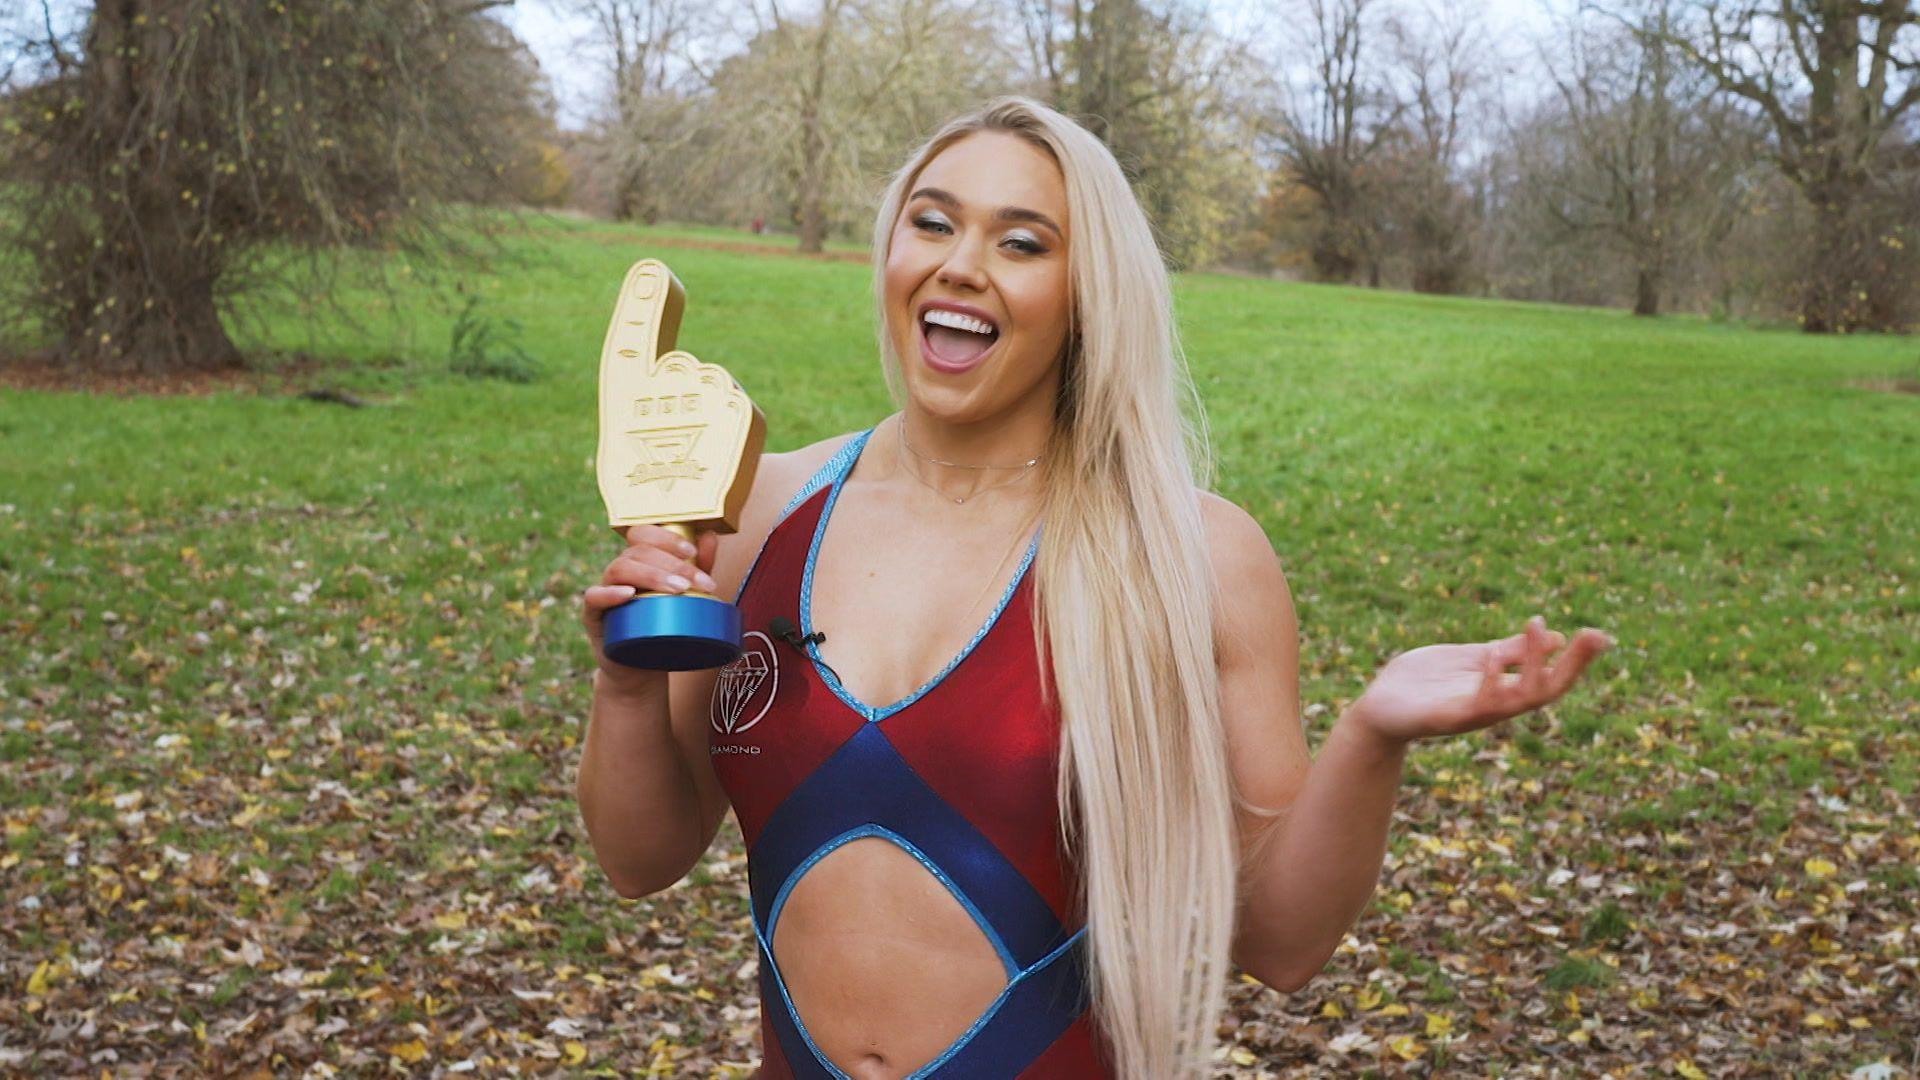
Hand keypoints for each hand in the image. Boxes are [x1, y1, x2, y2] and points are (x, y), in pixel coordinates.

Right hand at [581, 524, 720, 692]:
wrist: (642, 670)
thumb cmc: (662, 629)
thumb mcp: (685, 596)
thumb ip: (697, 567)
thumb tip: (709, 536)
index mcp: (639, 562)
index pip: (643, 535)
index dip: (666, 538)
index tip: (692, 551)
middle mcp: (620, 572)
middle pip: (637, 552)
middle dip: (671, 564)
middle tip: (697, 583)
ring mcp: (605, 592)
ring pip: (618, 569)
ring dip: (650, 576)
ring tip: (677, 590)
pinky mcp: (593, 616)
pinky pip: (593, 598)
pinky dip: (610, 594)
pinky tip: (629, 595)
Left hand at [1350, 615, 1613, 743]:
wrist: (1379, 708)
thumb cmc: (1424, 685)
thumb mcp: (1472, 658)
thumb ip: (1510, 650)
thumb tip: (1556, 635)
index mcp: (1503, 689)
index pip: (1552, 677)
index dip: (1579, 659)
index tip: (1601, 635)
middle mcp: (1495, 706)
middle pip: (1548, 691)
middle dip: (1573, 664)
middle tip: (1593, 635)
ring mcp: (1473, 713)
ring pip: (1519, 700)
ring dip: (1533, 665)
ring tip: (1536, 625)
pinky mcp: (1446, 718)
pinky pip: (1477, 705)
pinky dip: (1490, 682)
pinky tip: (1494, 657)